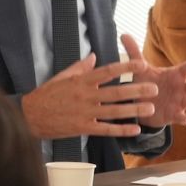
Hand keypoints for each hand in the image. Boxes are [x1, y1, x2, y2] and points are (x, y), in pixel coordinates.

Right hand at [21, 53, 155, 140]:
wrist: (30, 116)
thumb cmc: (46, 95)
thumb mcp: (62, 76)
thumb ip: (80, 67)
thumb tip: (94, 56)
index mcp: (81, 81)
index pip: (108, 71)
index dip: (125, 67)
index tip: (141, 64)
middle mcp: (85, 96)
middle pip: (116, 92)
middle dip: (137, 90)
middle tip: (154, 88)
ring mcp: (85, 112)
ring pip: (114, 111)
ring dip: (134, 110)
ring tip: (151, 108)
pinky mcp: (83, 127)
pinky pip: (106, 129)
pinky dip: (121, 130)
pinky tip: (135, 129)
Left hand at [124, 41, 185, 128]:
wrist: (143, 105)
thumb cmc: (148, 84)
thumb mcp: (141, 70)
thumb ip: (134, 53)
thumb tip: (124, 34)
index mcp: (176, 75)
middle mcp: (182, 88)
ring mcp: (180, 103)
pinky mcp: (174, 115)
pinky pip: (182, 117)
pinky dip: (184, 118)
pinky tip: (185, 117)